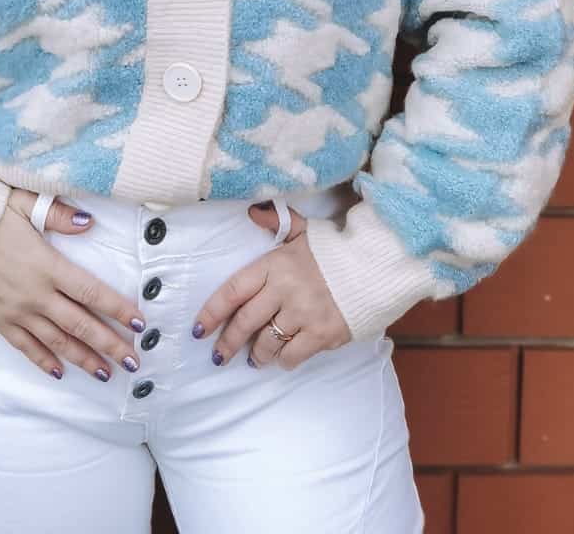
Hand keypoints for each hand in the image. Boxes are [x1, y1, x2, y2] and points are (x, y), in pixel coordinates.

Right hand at [0, 188, 147, 383]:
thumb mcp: (24, 203)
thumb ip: (59, 215)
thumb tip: (89, 222)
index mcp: (48, 265)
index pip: (91, 293)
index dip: (118, 309)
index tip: (140, 324)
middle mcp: (36, 294)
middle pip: (81, 324)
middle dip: (110, 344)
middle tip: (134, 360)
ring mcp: (16, 311)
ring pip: (57, 341)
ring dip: (84, 358)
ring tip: (107, 373)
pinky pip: (25, 346)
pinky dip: (44, 361)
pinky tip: (60, 372)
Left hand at [190, 201, 352, 370]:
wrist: (373, 266)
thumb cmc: (334, 250)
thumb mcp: (303, 231)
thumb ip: (276, 223)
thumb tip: (251, 212)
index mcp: (274, 264)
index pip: (234, 290)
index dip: (213, 311)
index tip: (199, 329)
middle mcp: (284, 290)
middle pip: (245, 322)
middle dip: (228, 343)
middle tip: (218, 357)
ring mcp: (303, 314)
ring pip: (268, 342)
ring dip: (257, 354)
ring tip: (255, 358)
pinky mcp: (322, 334)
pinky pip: (293, 355)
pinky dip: (284, 360)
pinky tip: (282, 359)